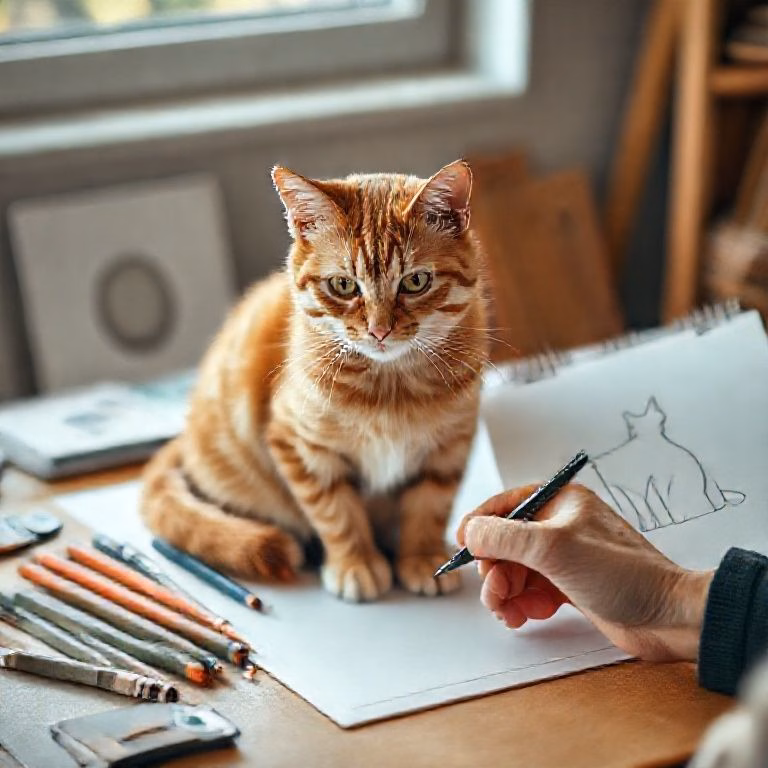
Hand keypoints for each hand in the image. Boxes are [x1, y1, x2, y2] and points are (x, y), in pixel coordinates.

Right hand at [458, 484, 713, 661]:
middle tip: (494, 592)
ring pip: (514, 571)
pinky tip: (525, 616)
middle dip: (494, 570)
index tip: (460, 546)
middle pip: (505, 544)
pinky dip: (521, 605)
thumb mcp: (552, 548)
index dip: (480, 525)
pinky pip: (529, 591)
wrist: (666, 617)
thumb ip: (504, 537)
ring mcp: (564, 557)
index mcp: (559, 501)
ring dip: (504, 592)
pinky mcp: (569, 586)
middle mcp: (559, 526)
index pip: (505, 505)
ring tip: (507, 612)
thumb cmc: (621, 573)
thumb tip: (470, 532)